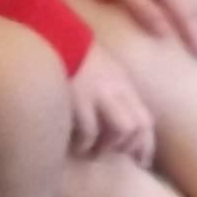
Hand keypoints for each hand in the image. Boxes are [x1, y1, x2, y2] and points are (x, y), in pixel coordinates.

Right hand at [62, 42, 157, 165]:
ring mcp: (97, 94)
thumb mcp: (99, 68)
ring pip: (119, 131)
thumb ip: (110, 91)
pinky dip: (84, 143)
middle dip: (129, 149)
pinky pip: (89, 132)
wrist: (51, 34)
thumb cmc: (72, 54)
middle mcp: (115, 89)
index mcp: (122, 83)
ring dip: (106, 147)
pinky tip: (74, 144)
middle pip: (137, 127)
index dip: (145, 145)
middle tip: (115, 158)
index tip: (141, 162)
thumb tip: (116, 122)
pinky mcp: (77, 99)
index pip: (145, 119)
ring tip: (91, 150)